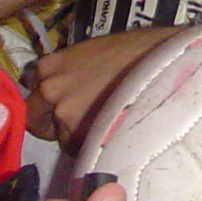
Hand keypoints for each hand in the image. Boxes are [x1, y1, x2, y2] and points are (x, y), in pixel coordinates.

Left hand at [27, 28, 179, 146]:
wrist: (166, 62)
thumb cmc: (136, 50)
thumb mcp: (93, 52)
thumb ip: (71, 71)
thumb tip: (69, 87)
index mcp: (49, 66)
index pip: (35, 93)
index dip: (50, 101)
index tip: (67, 103)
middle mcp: (50, 90)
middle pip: (37, 119)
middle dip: (55, 122)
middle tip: (83, 119)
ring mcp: (64, 115)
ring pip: (61, 137)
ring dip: (77, 134)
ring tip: (106, 122)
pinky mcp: (83, 136)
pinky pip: (80, 149)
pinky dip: (93, 145)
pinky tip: (113, 129)